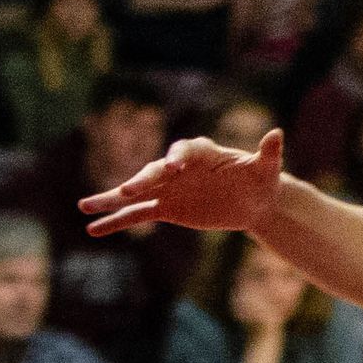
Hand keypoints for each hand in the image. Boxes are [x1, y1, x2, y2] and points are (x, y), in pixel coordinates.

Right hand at [83, 128, 284, 237]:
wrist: (254, 201)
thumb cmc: (261, 180)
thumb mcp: (267, 169)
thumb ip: (268, 153)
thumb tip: (278, 133)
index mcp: (201, 153)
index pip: (184, 151)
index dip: (178, 157)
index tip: (174, 167)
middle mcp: (178, 168)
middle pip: (154, 172)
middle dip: (141, 180)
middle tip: (126, 191)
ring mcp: (168, 189)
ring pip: (136, 193)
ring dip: (111, 199)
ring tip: (84, 206)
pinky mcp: (165, 208)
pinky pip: (137, 215)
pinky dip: (116, 221)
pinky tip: (93, 229)